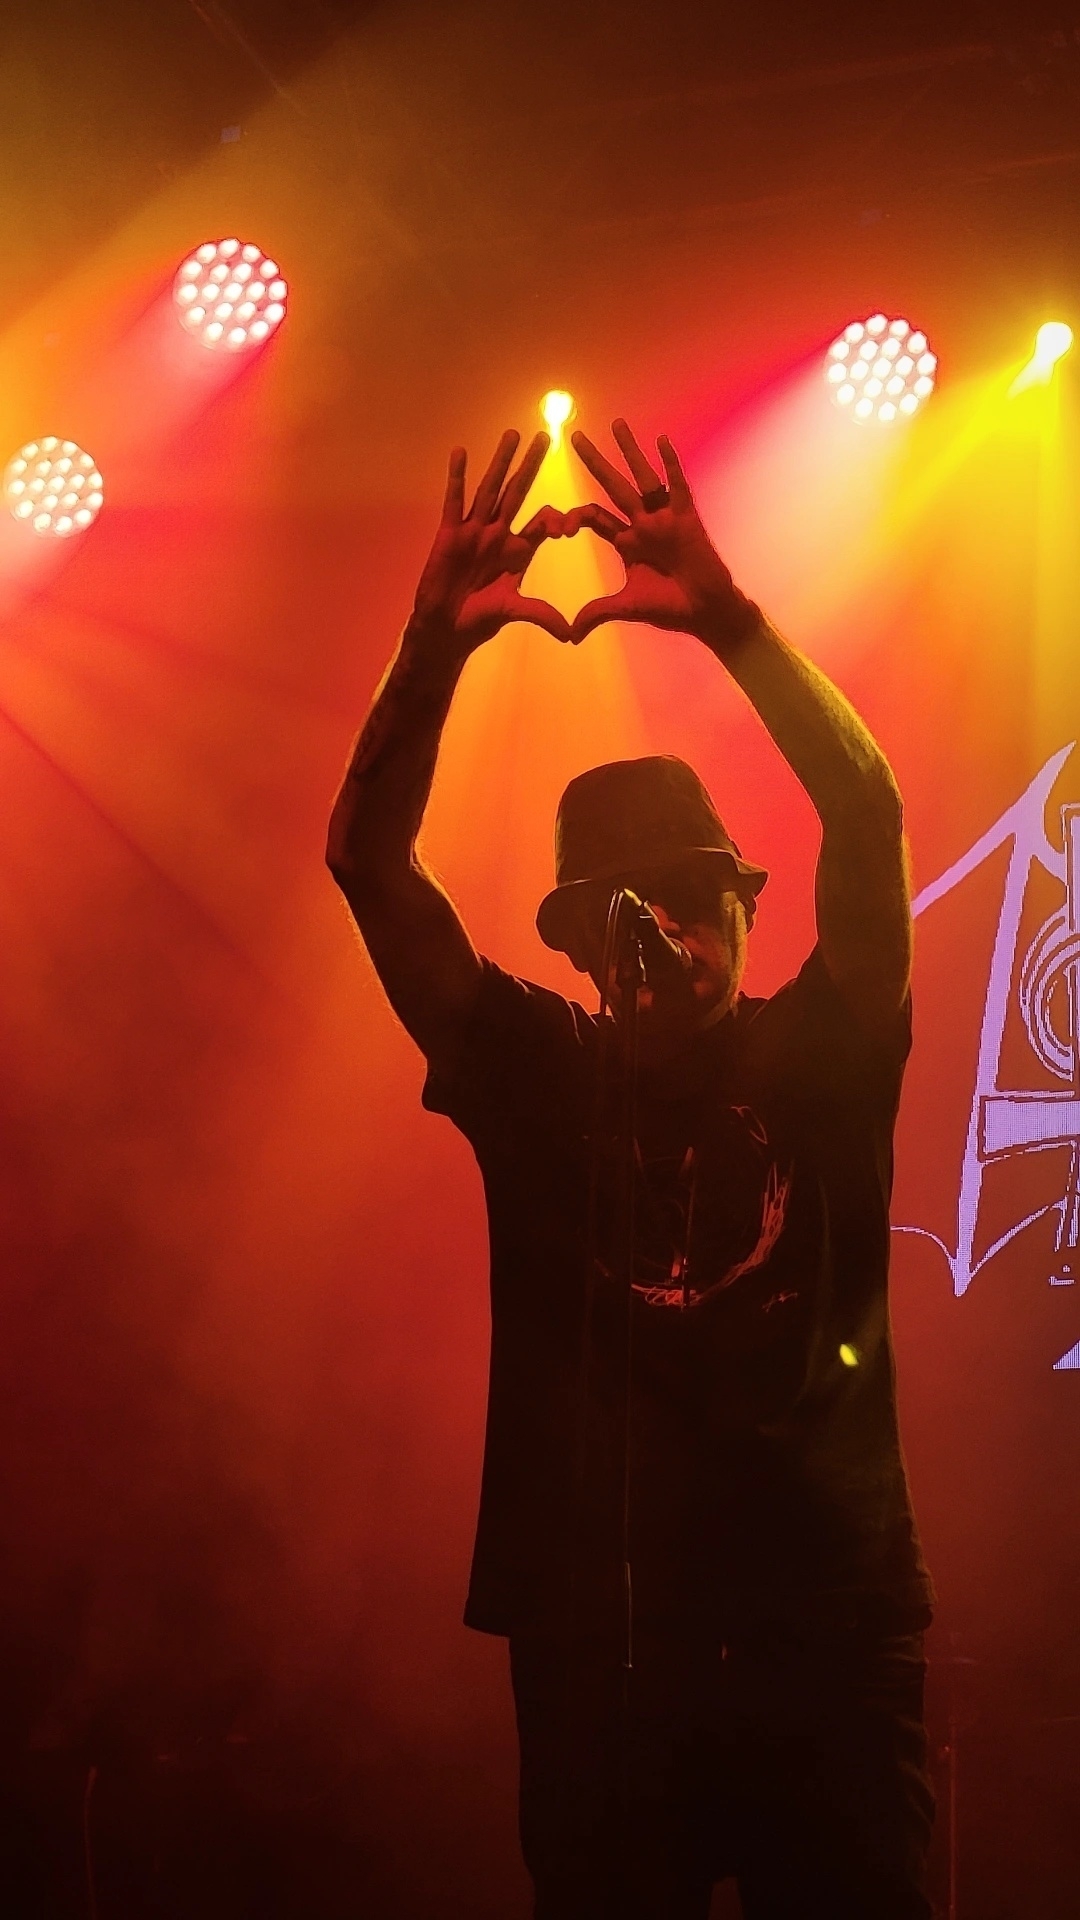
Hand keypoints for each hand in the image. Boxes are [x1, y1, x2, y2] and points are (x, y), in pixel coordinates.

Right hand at [411, 430, 570, 653]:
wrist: (446, 628)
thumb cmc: (479, 619)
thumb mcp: (514, 612)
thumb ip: (541, 615)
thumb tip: (570, 633)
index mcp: (518, 550)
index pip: (542, 522)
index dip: (558, 519)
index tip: (571, 527)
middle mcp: (498, 534)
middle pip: (518, 492)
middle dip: (531, 466)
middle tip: (546, 436)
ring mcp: (474, 531)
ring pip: (490, 489)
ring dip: (501, 462)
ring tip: (512, 434)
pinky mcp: (450, 534)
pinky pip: (455, 501)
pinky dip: (457, 477)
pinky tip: (460, 452)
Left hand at [565, 420, 758, 648]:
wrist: (705, 612)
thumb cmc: (670, 608)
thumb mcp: (626, 607)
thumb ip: (597, 613)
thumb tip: (569, 634)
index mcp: (626, 542)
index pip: (594, 518)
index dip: (573, 518)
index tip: (558, 529)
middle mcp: (642, 524)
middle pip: (613, 486)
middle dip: (594, 462)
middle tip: (574, 436)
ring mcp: (664, 518)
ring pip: (643, 477)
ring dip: (629, 451)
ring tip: (615, 424)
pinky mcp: (686, 517)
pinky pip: (677, 485)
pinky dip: (669, 463)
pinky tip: (660, 440)